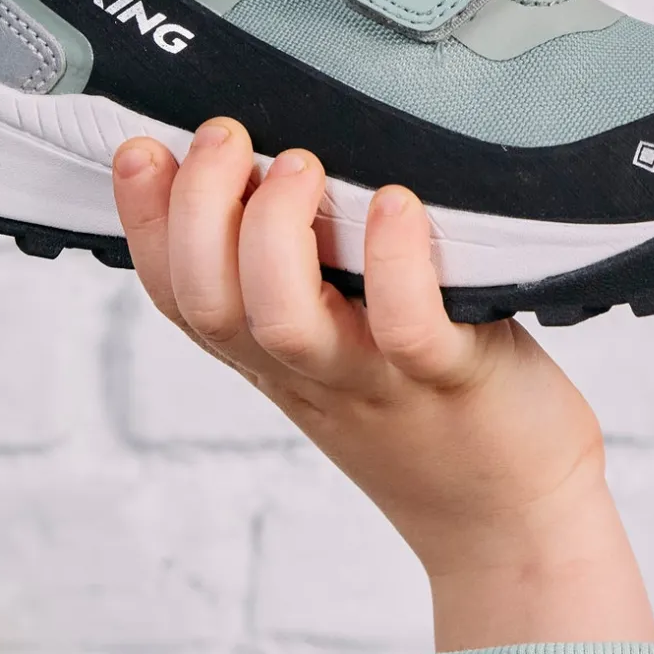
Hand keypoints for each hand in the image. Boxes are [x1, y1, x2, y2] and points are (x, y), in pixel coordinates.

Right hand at [113, 119, 653, 649]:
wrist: (511, 515)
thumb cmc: (431, 410)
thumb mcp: (342, 345)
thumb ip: (302, 278)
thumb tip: (268, 166)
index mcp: (271, 355)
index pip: (177, 294)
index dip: (144, 223)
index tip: (142, 152)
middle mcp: (307, 369)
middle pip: (208, 303)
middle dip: (195, 209)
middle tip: (225, 137)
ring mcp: (374, 378)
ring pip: (282, 321)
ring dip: (271, 232)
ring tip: (301, 166)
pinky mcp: (451, 378)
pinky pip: (407, 327)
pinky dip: (394, 262)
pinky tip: (395, 204)